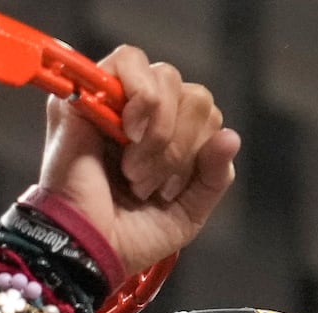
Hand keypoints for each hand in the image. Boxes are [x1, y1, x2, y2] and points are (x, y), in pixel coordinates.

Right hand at [36, 46, 241, 275]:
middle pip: (194, 95)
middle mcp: (143, 113)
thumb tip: (232, 137)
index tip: (168, 190)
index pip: (207, 114)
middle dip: (180, 146)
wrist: (89, 247)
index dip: (198, 150)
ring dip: (159, 131)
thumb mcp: (189, 210)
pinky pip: (129, 61)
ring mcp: (115, 99)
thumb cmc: (131, 235)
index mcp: (168, 136)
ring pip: (167, 77)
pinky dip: (143, 101)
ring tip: (133, 168)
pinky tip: (128, 136)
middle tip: (148, 183)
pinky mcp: (85, 91)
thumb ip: (214, 175)